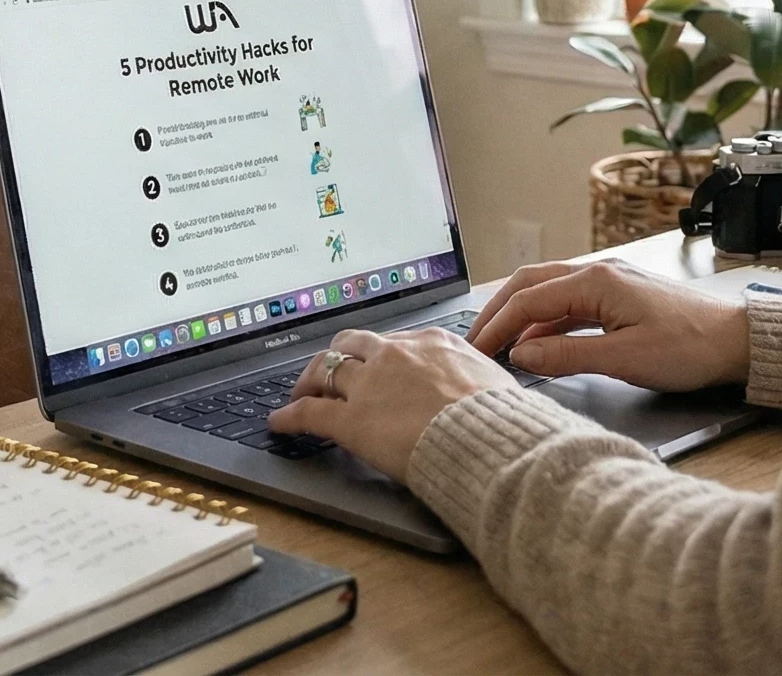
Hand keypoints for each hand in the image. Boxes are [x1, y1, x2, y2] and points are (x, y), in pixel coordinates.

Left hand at [269, 327, 514, 478]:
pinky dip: (290, 416)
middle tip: (330, 372)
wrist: (488, 438)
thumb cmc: (501, 419)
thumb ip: (476, 379)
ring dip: (309, 382)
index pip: (392, 342)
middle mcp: (394, 355)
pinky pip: (310, 414)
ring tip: (301, 393)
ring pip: (326, 371)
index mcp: (431, 343)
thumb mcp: (494, 383)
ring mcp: (370, 385)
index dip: (377, 356)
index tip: (374, 365)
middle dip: (337, 356)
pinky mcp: (352, 420)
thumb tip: (485, 389)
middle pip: (351, 345)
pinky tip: (280, 422)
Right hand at [466, 259, 749, 391]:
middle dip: (497, 312)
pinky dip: (545, 323)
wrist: (738, 341)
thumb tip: (521, 355)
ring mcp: (609, 283)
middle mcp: (598, 273)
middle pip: (530, 285)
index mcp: (595, 281)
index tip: (474, 351)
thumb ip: (568, 356)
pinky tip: (538, 345)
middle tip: (474, 341)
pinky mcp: (619, 297)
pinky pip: (569, 304)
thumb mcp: (625, 359)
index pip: (528, 301)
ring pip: (548, 292)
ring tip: (497, 344)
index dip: (496, 326)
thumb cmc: (690, 348)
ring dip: (520, 316)